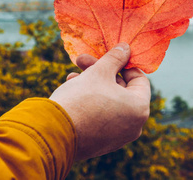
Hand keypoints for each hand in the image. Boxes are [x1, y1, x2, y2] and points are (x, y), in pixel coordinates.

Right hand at [49, 43, 150, 160]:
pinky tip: (72, 90)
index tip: (111, 56)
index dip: (124, 64)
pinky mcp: (101, 145)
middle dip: (102, 73)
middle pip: (121, 90)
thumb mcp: (100, 72)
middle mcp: (134, 126)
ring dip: (93, 85)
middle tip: (82, 61)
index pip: (140, 80)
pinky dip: (91, 103)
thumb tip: (126, 48)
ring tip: (72, 76)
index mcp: (140, 109)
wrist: (52, 133)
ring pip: (109, 102)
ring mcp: (118, 138)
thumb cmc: (81, 99)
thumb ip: (115, 58)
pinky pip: (101, 117)